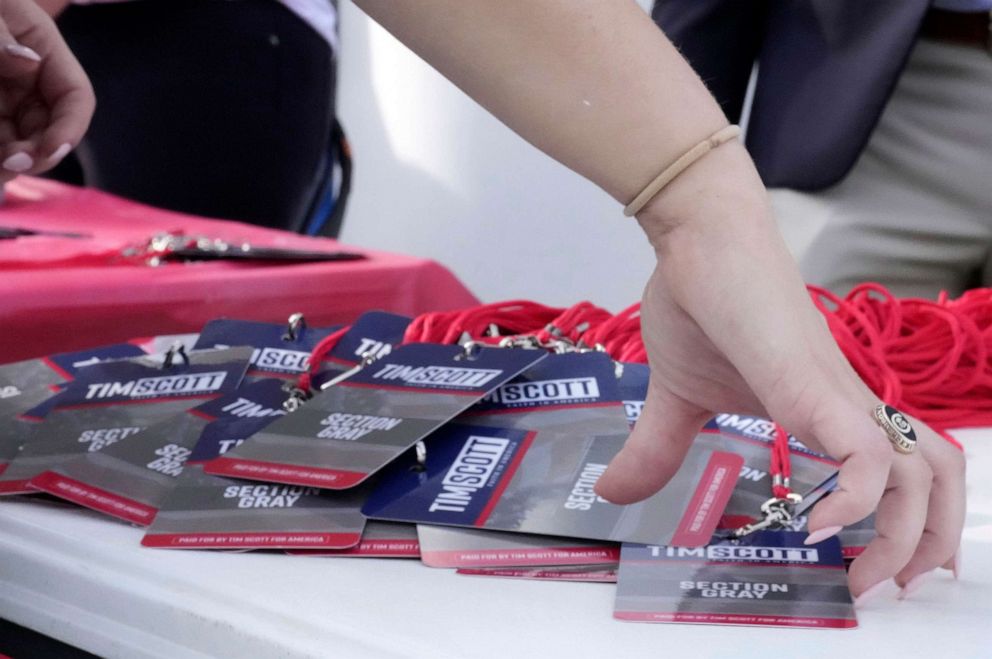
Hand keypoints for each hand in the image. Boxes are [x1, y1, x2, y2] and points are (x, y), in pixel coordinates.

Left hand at [0, 0, 92, 183]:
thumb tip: (29, 63)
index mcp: (43, 49)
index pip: (76, 97)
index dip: (70, 128)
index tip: (47, 151)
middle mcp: (29, 79)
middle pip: (50, 128)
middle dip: (36, 153)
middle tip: (9, 164)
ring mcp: (4, 97)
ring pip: (20, 142)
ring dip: (10, 162)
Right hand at [594, 141, 964, 599]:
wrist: (700, 235)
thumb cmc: (698, 299)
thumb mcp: (673, 396)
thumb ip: (655, 448)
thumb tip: (610, 491)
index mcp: (821, 408)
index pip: (897, 467)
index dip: (904, 522)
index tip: (863, 568)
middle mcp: (843, 404)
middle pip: (933, 476)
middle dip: (923, 544)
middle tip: (879, 588)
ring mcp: (833, 393)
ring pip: (920, 470)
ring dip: (909, 534)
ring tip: (867, 575)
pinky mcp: (811, 382)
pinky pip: (865, 451)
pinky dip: (858, 499)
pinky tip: (818, 524)